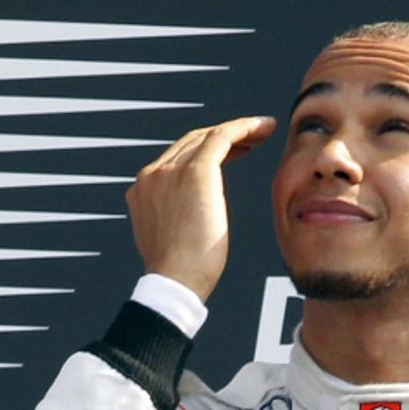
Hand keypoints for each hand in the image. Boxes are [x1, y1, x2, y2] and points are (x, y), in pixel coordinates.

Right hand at [125, 116, 276, 300]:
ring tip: (263, 131)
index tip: (234, 153)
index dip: (208, 152)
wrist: (175, 281)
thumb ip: (177, 218)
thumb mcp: (172, 238)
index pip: (177, 159)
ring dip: (238, 131)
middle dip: (224, 138)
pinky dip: (244, 128)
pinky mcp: (194, 172)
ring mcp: (170, 171)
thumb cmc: (182, 273)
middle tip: (252, 139)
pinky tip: (263, 128)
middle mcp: (153, 175)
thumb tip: (194, 218)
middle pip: (191, 143)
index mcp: (144, 191)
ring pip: (207, 137)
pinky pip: (222, 137)